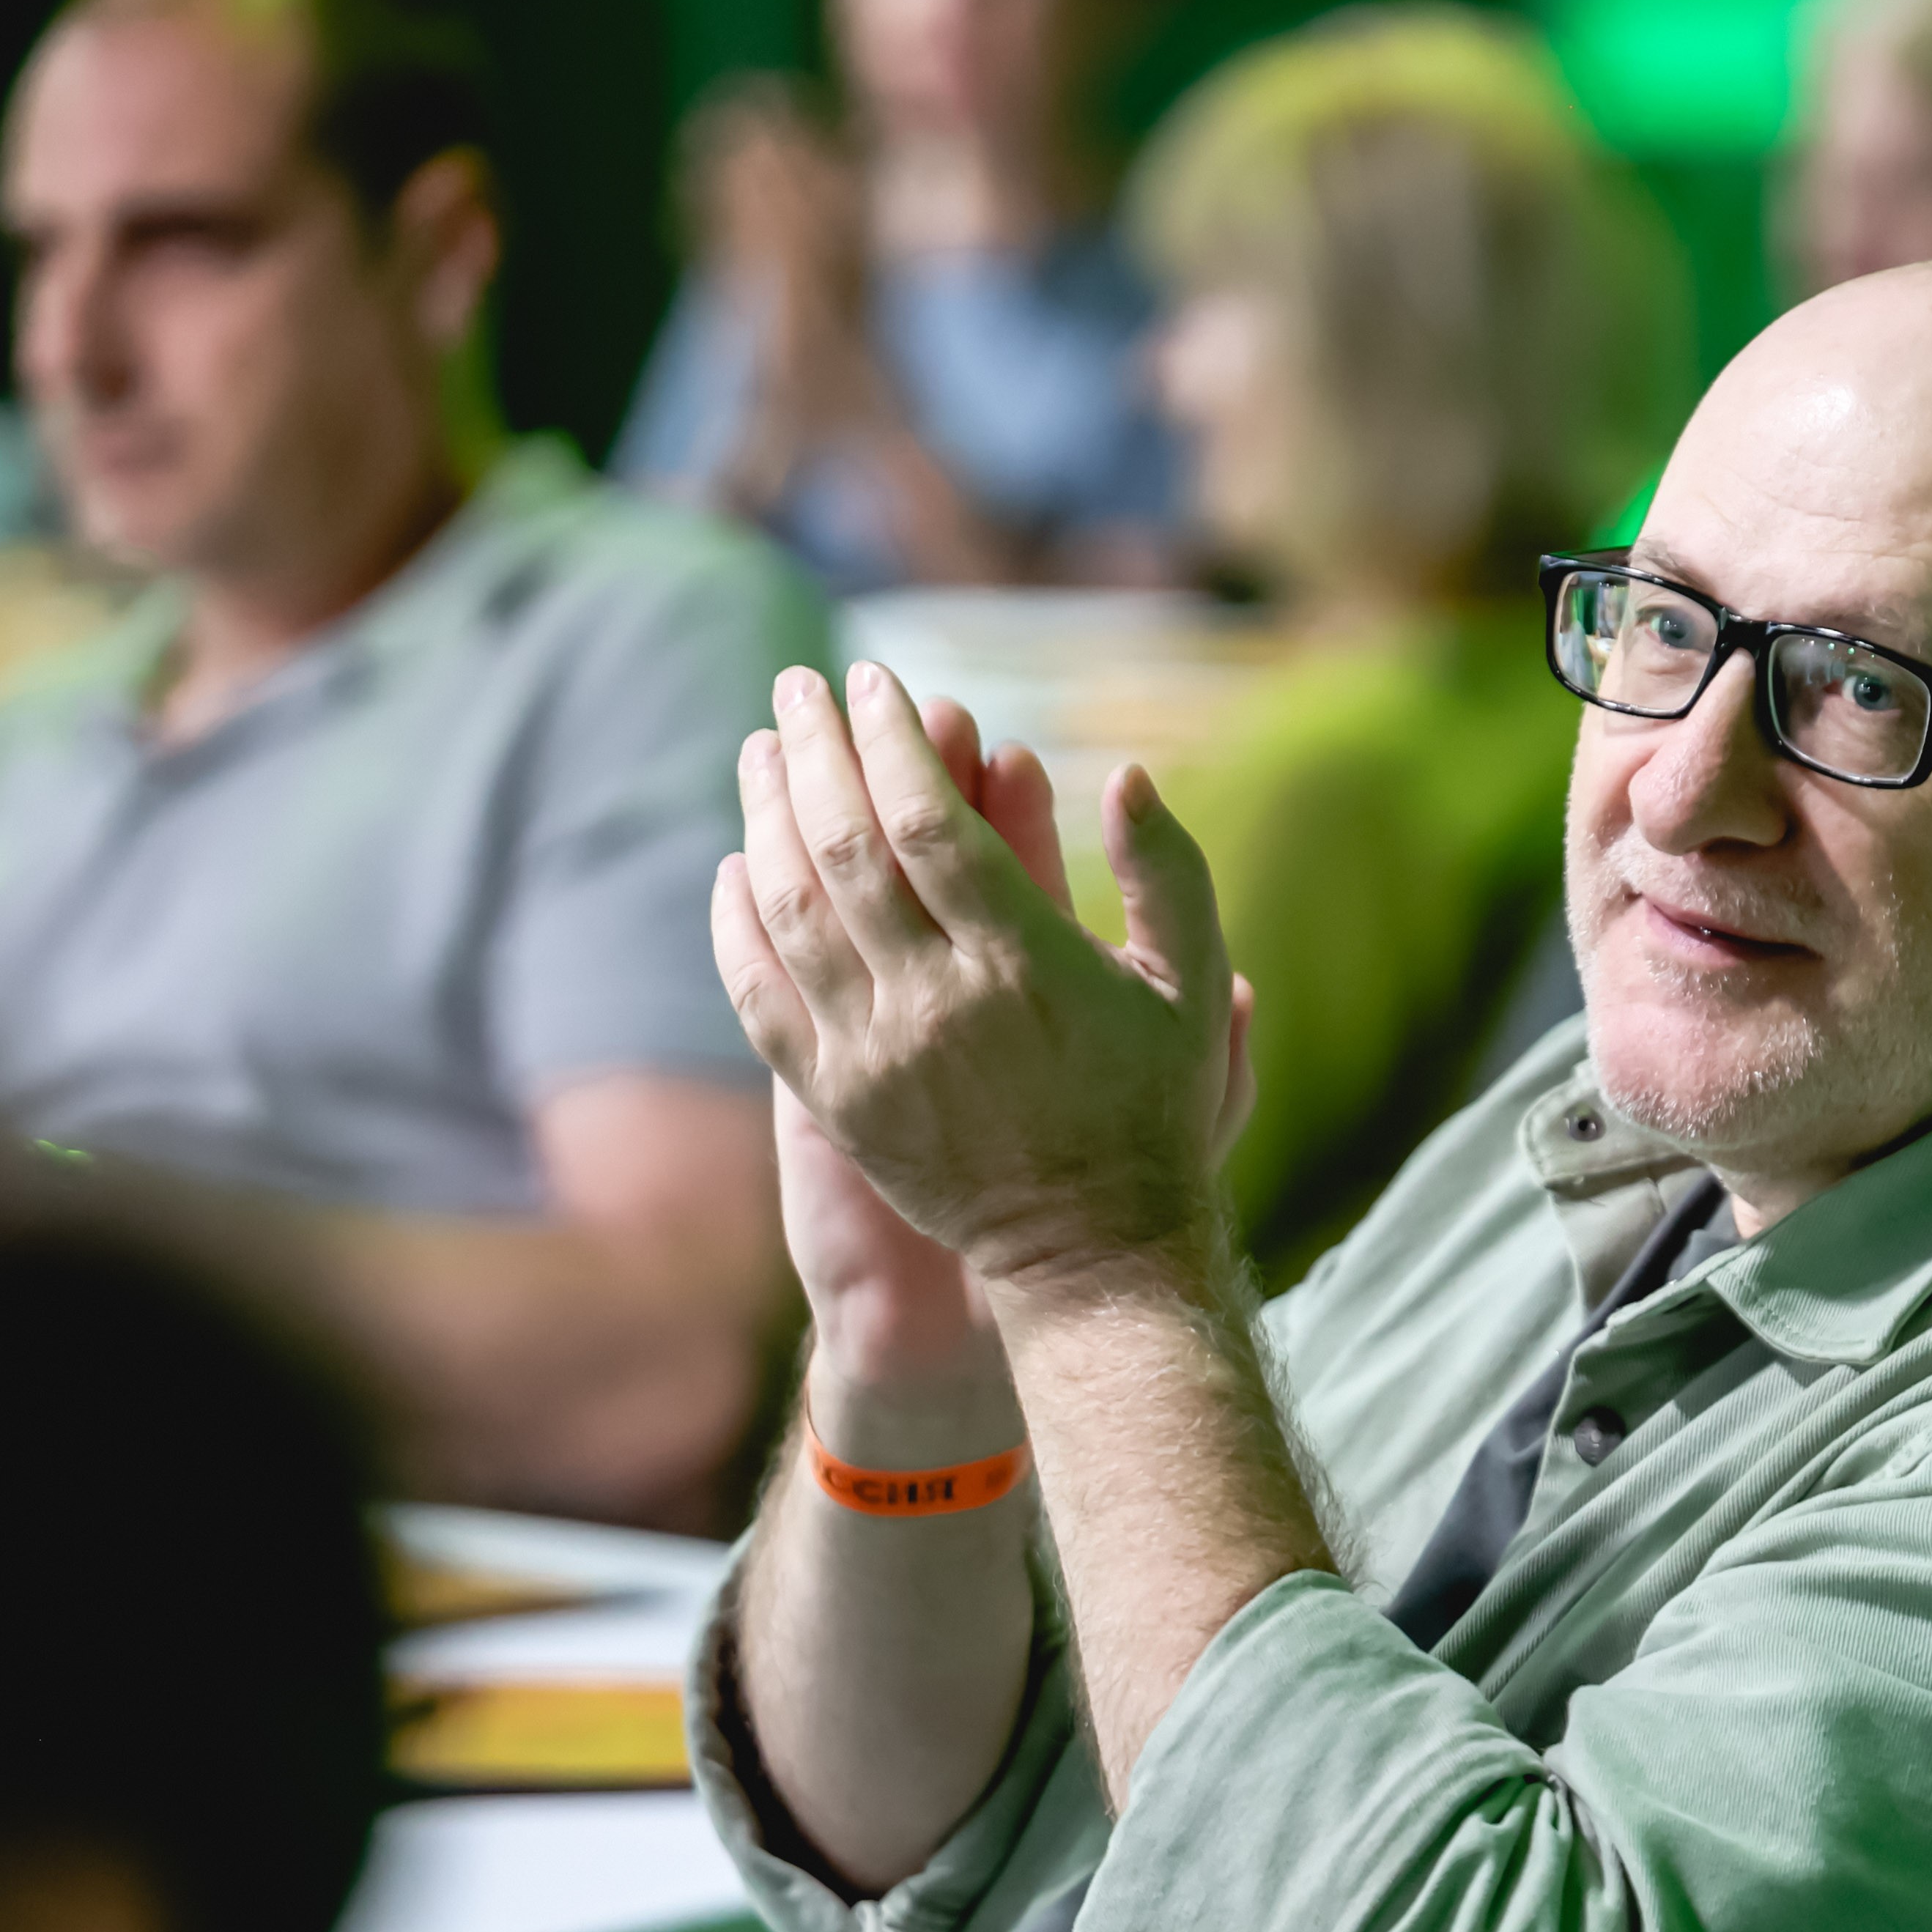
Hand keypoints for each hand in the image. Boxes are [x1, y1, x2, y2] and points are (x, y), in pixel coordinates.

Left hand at [717, 661, 1250, 1303]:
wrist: (1090, 1247)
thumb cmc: (1152, 1105)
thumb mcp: (1195, 987)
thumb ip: (1171, 875)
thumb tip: (1127, 772)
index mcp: (1029, 963)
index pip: (934, 821)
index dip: (895, 742)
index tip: (876, 684)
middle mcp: (942, 1005)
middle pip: (850, 848)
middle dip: (818, 751)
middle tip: (800, 687)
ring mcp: (878, 1058)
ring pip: (795, 911)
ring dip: (768, 818)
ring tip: (762, 751)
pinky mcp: (838, 1105)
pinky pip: (763, 998)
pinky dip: (740, 926)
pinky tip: (736, 867)